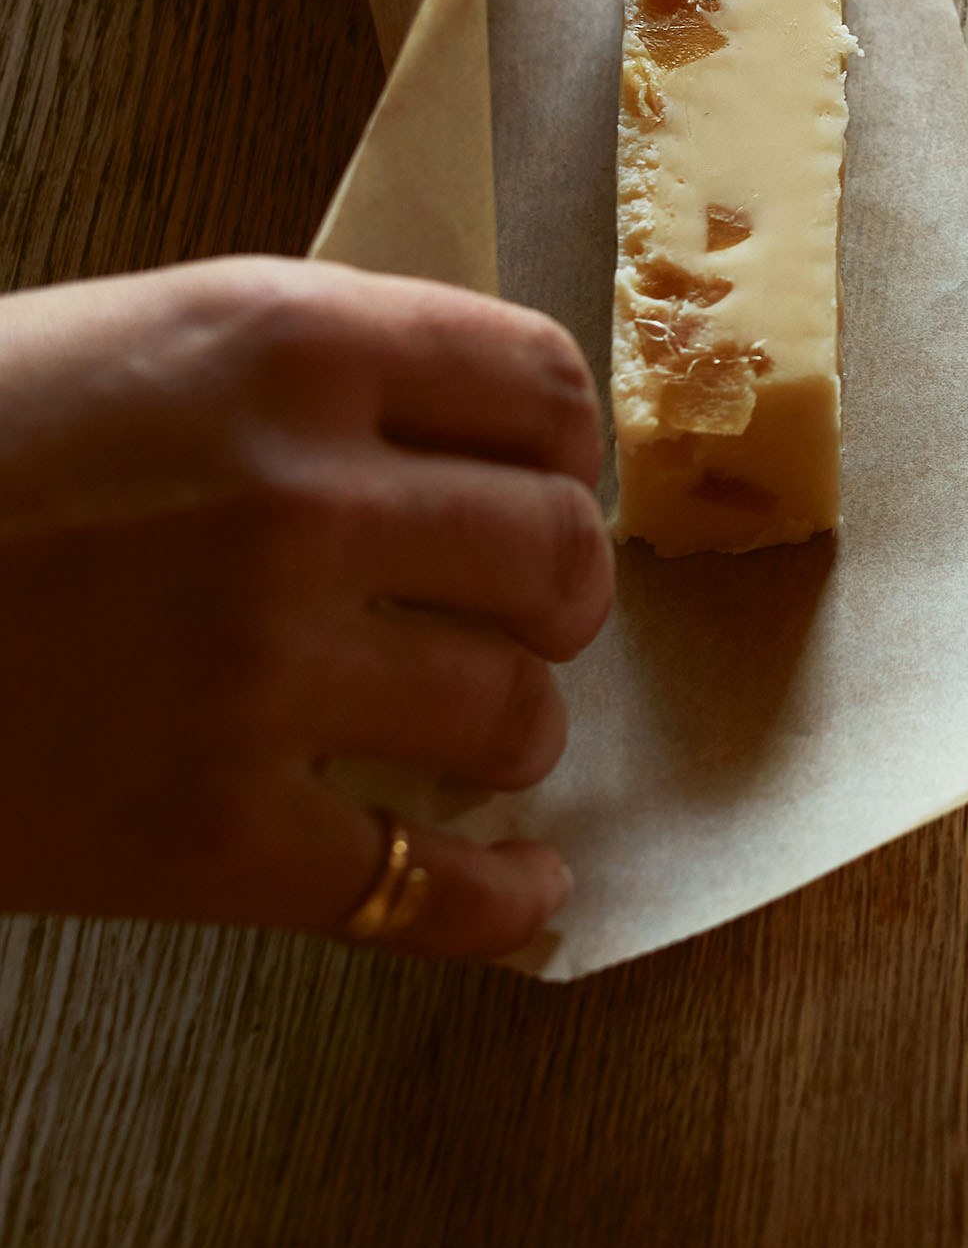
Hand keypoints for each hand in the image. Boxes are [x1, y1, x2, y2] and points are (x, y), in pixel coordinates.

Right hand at [0, 257, 610, 958]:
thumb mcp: (126, 341)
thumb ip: (296, 374)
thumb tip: (456, 429)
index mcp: (284, 345)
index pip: (539, 388)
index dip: (562, 448)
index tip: (549, 482)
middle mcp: (300, 499)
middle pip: (555, 554)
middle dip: (554, 594)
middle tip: (521, 617)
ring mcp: (258, 673)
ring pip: (513, 718)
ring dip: (510, 734)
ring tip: (470, 738)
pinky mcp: (205, 836)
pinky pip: (423, 888)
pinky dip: (495, 905)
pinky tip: (519, 897)